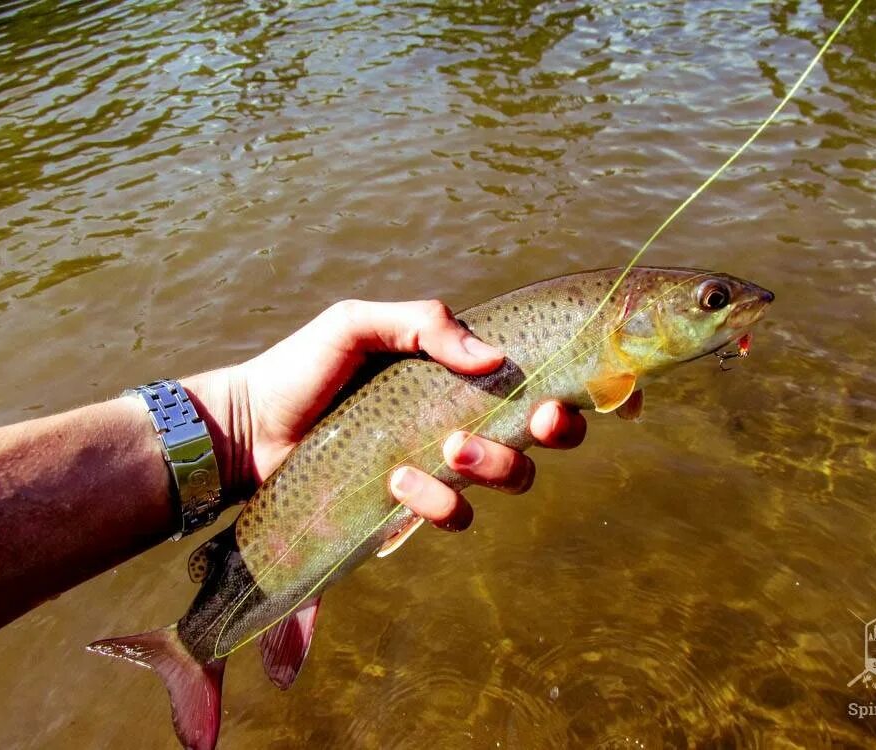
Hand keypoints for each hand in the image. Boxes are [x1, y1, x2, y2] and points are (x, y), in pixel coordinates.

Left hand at [182, 299, 586, 527]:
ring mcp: (442, 466)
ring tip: (448, 451)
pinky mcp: (414, 506)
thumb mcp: (360, 323)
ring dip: (496, 469)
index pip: (543, 379)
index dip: (595, 391)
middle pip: (546, 438)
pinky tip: (396, 482)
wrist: (253, 425)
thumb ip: (424, 323)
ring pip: (511, 480)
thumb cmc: (306, 366)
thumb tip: (494, 358)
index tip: (622, 396)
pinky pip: (454, 516)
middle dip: (558, 431)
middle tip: (541, 419)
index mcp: (461, 373)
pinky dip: (436, 502)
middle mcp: (464, 419)